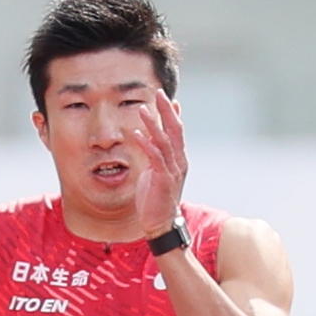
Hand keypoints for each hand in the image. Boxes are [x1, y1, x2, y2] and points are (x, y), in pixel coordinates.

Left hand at [132, 89, 187, 237]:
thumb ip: (155, 154)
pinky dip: (146, 144)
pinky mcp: (163, 180)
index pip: (178, 132)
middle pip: (175, 131)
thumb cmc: (156, 198)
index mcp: (178, 160)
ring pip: (165, 141)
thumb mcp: (156, 171)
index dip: (173, 114)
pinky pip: (155, 158)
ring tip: (142, 108)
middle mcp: (179, 162)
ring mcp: (173, 171)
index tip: (168, 98)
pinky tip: (136, 133)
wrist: (161, 223)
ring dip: (153, 124)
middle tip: (159, 93)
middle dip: (167, 111)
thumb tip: (150, 137)